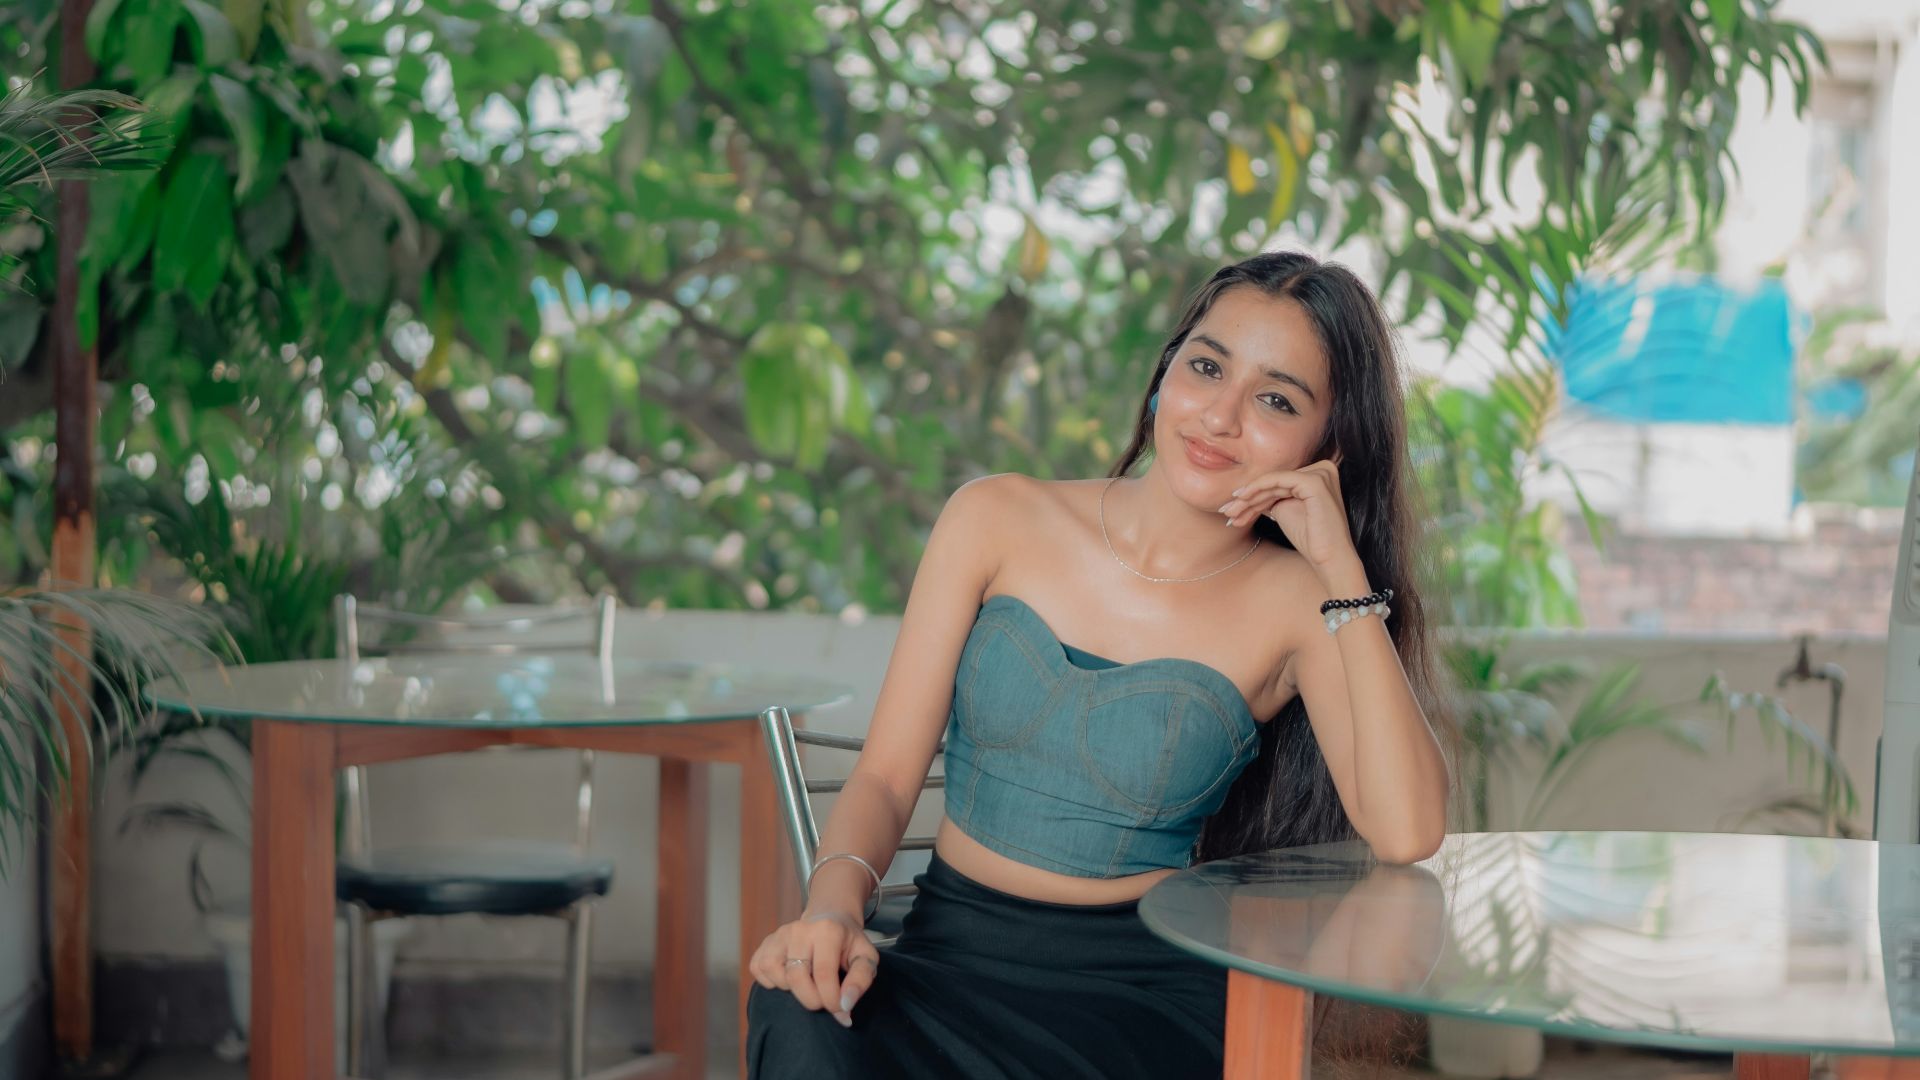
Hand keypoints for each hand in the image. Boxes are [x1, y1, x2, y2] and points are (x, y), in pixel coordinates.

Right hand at [748, 909, 879, 1027]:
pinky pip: (759, 969)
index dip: (832, 999)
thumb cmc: (848, 943)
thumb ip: (861, 980)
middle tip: (824, 1001)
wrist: (830, 918)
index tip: (841, 1009)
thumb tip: (845, 1004)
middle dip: (811, 1000)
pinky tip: (789, 978)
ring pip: (774, 973)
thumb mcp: (866, 957)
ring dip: (790, 989)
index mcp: (827, 930)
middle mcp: (798, 929)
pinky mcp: (765, 944)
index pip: (823, 973)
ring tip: (807, 984)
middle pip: (796, 977)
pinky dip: (771, 981)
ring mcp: (778, 935)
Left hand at [1216, 456, 1358, 573]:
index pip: (1279, 482)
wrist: (1329, 560)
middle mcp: (1323, 469)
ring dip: (1248, 497)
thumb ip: (1270, 496)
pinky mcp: (1315, 481)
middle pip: (1276, 481)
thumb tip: (1244, 491)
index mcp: (1319, 474)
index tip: (1231, 510)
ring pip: (1274, 480)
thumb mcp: (1284, 511)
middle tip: (1226, 511)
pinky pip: (1278, 480)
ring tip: (1230, 513)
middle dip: (1248, 498)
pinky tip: (1242, 500)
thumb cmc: (1310, 539)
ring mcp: (1322, 473)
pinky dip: (1257, 489)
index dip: (1254, 495)